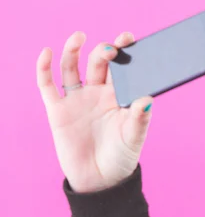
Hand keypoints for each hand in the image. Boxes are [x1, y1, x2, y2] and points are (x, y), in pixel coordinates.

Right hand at [37, 31, 153, 192]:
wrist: (100, 180)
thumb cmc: (122, 156)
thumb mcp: (134, 137)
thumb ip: (140, 119)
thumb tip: (148, 100)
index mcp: (119, 95)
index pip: (122, 67)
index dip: (124, 50)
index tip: (129, 37)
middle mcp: (97, 92)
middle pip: (98, 63)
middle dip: (104, 52)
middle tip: (111, 49)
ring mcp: (77, 99)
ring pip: (71, 67)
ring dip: (73, 50)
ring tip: (80, 36)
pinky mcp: (58, 110)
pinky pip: (47, 85)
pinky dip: (44, 68)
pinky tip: (47, 53)